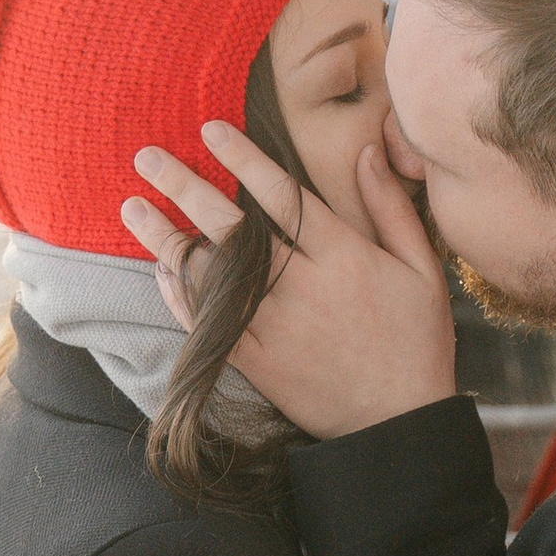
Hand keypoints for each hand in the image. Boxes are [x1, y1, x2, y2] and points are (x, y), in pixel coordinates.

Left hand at [122, 125, 457, 437]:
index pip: (283, 195)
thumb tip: (367, 151)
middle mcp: (302, 288)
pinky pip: (207, 323)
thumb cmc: (416, 342)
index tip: (211, 129)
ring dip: (166, 239)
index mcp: (344, 257)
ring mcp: (274, 328)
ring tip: (133, 208)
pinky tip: (160, 269)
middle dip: (184, 187)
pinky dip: (180, 295)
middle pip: (232, 228)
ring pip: (209, 274)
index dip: (244, 157)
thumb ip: (391, 208)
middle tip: (147, 157)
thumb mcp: (423, 268)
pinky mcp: (257, 363)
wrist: (397, 426)